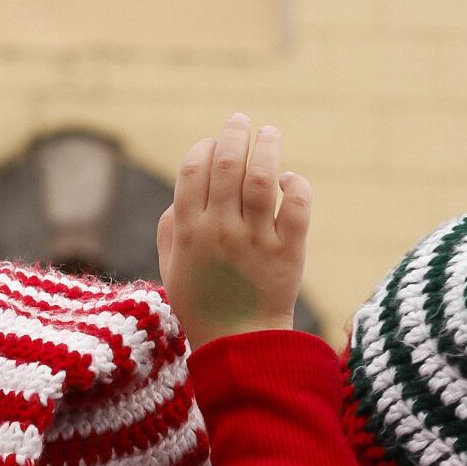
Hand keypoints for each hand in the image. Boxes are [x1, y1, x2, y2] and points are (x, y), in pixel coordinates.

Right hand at [157, 112, 311, 346]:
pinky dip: (296, 184)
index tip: (212, 144)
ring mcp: (255, 240)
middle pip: (227, 163)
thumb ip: (169, 227)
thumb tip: (183, 192)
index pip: (193, 168)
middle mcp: (220, 230)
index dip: (203, 147)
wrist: (238, 344)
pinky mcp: (288, 251)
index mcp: (188, 231)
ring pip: (263, 176)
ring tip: (270, 134)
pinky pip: (297, 205)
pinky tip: (290, 181)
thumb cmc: (201, 304)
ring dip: (267, 146)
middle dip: (235, 133)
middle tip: (242, 121)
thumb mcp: (170, 268)